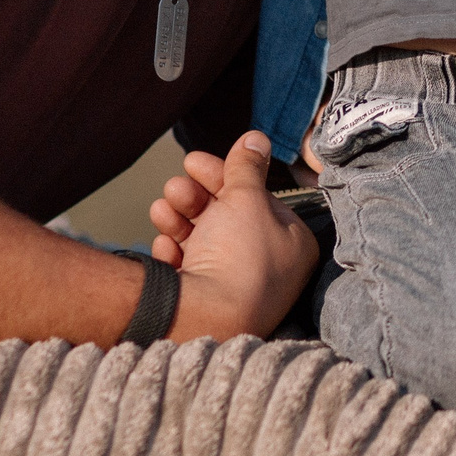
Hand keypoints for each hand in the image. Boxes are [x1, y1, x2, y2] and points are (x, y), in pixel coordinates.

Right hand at [147, 132, 317, 337]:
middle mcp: (269, 267)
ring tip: (164, 210)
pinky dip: (175, 251)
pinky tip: (166, 246)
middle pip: (226, 217)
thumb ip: (247, 165)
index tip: (194, 162)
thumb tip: (257, 137)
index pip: (255, 198)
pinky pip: (190, 266)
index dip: (224, 175)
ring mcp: (236, 286)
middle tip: (176, 186)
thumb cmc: (239, 256)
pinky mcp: (206, 301)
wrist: (206, 318)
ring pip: (203, 238)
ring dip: (179, 218)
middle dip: (195, 197)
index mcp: (291, 242)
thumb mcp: (245, 198)